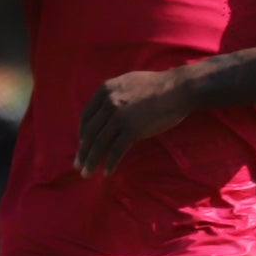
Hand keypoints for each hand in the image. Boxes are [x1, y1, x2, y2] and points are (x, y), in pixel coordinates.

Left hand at [75, 68, 197, 174]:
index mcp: (105, 90)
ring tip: (86, 174)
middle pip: (89, 132)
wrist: (178, 89)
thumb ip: (114, 94)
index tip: (82, 144)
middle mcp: (109, 103)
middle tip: (77, 165)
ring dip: (91, 161)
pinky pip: (116, 151)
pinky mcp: (132, 130)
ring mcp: (119, 117)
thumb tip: (106, 109)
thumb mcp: (128, 82)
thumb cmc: (158, 86)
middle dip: (82, 151)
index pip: (86, 115)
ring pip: (99, 144)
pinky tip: (107, 173)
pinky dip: (110, 163)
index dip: (82, 133)